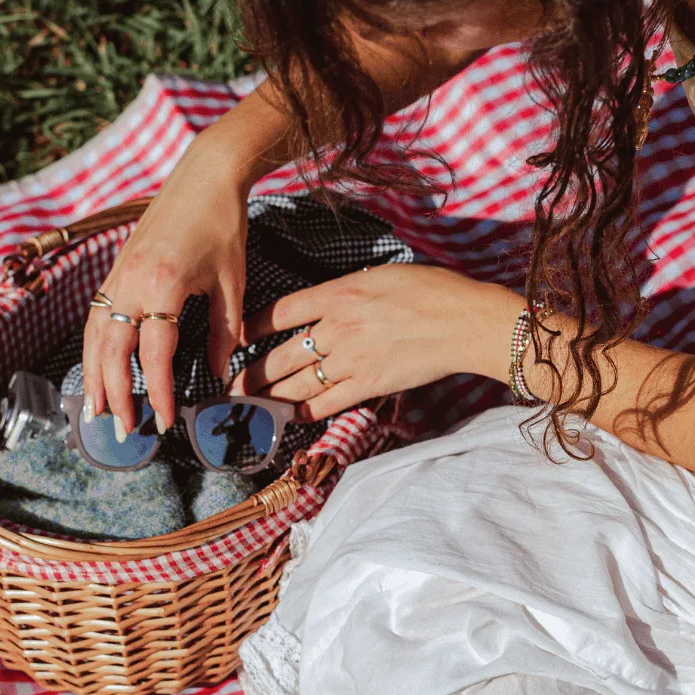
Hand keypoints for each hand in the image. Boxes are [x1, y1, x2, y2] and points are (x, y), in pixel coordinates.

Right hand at [82, 164, 248, 436]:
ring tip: (96, 409)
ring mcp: (117, 273)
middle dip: (116, 395)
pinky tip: (95, 366)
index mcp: (163, 286)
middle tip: (123, 430)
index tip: (166, 422)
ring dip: (93, 375)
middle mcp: (131, 282)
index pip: (154, 355)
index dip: (159, 394)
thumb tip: (221, 373)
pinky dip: (93, 345)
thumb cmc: (223, 224)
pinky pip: (96, 314)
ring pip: (95, 335)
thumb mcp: (232, 283)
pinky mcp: (115, 267)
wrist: (204, 175)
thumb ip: (223, 331)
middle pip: (113, 352)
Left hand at [239, 265, 523, 419]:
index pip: (281, 312)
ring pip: (297, 384)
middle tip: (230, 388)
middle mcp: (337, 327)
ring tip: (247, 409)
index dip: (253, 327)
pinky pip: (326, 403)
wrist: (464, 320)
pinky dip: (303, 412)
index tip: (238, 338)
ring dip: (268, 399)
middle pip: (281, 355)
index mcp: (338, 293)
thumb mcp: (383, 276)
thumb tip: (332, 302)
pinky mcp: (369, 385)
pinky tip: (288, 418)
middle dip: (251, 375)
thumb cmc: (434, 290)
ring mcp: (351, 359)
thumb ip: (351, 290)